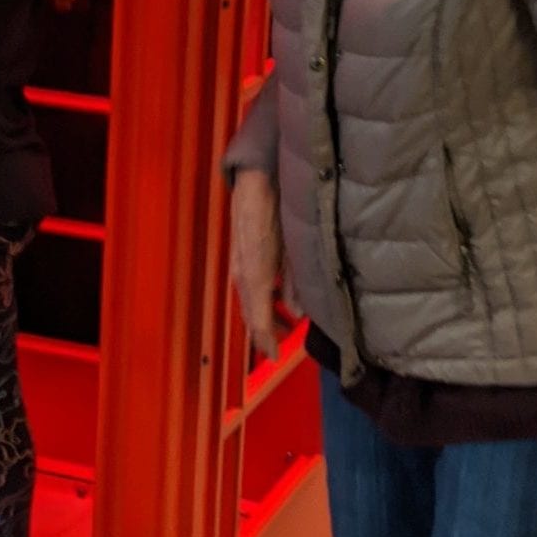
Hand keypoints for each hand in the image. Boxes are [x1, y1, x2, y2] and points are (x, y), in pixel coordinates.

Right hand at [230, 168, 285, 360]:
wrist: (258, 179)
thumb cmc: (278, 211)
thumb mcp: (294, 250)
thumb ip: (295, 283)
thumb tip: (297, 312)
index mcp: (254, 276)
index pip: (257, 320)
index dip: (266, 341)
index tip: (275, 357)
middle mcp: (242, 274)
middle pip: (250, 314)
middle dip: (264, 332)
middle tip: (281, 345)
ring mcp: (239, 264)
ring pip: (250, 300)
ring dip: (264, 315)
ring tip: (285, 323)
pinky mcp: (241, 255)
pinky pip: (250, 285)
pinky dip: (262, 297)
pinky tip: (277, 296)